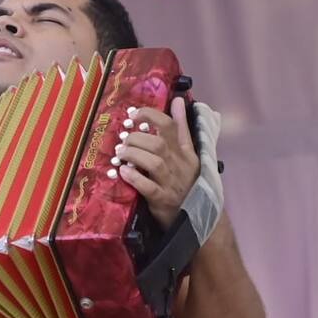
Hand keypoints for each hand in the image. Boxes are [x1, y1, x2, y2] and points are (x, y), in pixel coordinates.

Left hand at [116, 97, 198, 227]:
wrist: (197, 217)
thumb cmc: (187, 181)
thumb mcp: (189, 153)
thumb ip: (181, 127)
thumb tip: (176, 100)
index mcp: (185, 152)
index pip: (170, 126)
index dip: (151, 116)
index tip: (133, 114)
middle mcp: (179, 165)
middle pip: (159, 144)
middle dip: (137, 138)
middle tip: (122, 140)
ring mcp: (171, 183)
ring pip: (154, 163)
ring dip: (134, 155)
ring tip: (120, 153)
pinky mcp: (163, 200)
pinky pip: (149, 188)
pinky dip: (135, 178)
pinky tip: (123, 172)